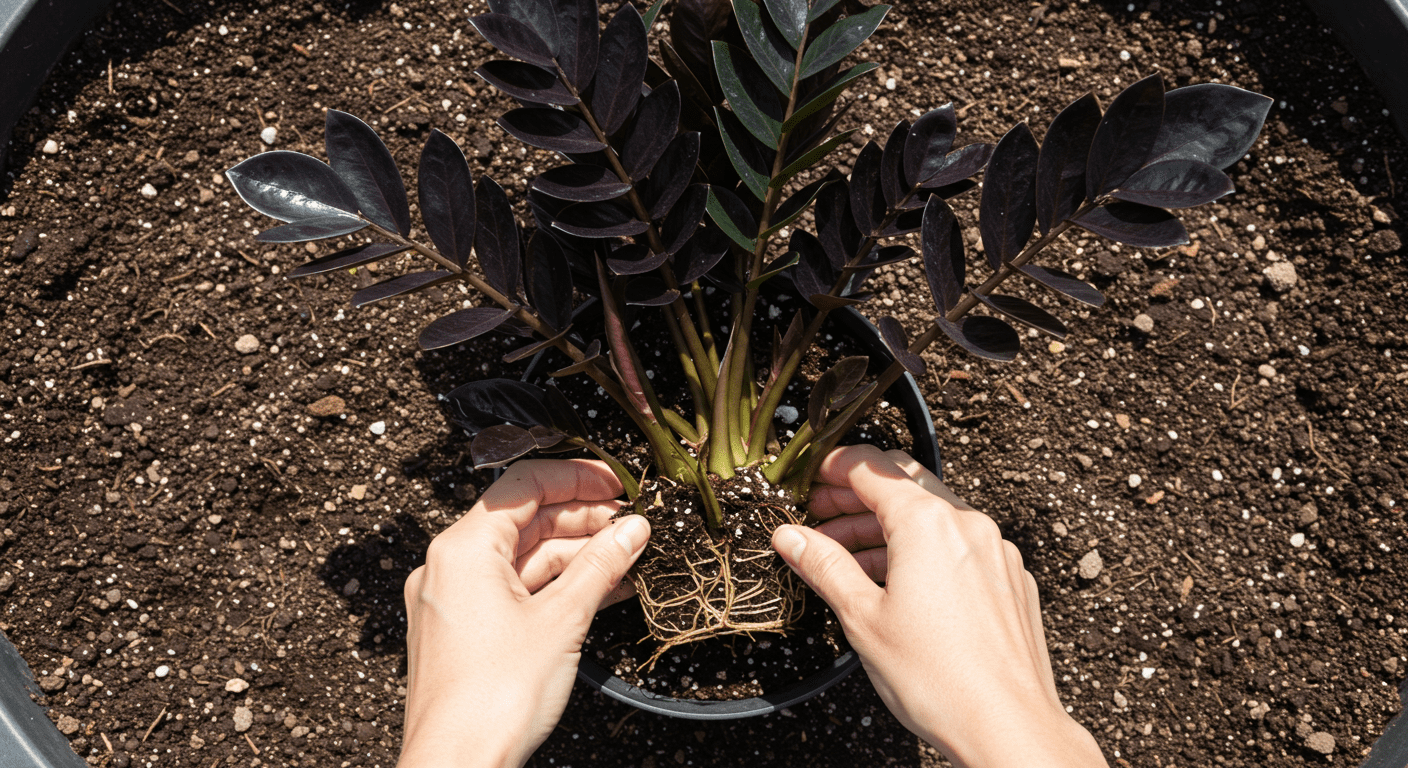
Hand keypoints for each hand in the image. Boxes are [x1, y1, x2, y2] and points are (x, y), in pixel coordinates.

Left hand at [398, 460, 649, 767]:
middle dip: (582, 519)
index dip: (576, 477)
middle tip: (632, 524)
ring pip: (522, 559)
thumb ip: (600, 565)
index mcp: (462, 548)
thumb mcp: (562, 619)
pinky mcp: (463, 633)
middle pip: (523, 520)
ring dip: (574, 555)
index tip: (617, 483)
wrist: (457, 766)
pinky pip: (514, 592)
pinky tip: (599, 589)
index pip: (523, 485)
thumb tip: (632, 528)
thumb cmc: (493, 698)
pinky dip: (554, 586)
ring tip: (626, 557)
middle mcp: (449, 567)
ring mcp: (454, 601)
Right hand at [773, 446, 1106, 767]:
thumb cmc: (939, 679)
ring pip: (932, 517)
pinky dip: (923, 550)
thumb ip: (824, 566)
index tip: (809, 477)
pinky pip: (960, 546)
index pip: (870, 468)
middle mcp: (968, 525)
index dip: (831, 468)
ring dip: (886, 527)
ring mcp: (995, 551)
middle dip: (856, 496)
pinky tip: (897, 582)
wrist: (1007, 727)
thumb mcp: (861, 618)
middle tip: (818, 515)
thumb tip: (791, 537)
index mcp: (928, 524)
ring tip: (845, 555)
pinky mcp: (1010, 579)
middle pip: (903, 486)